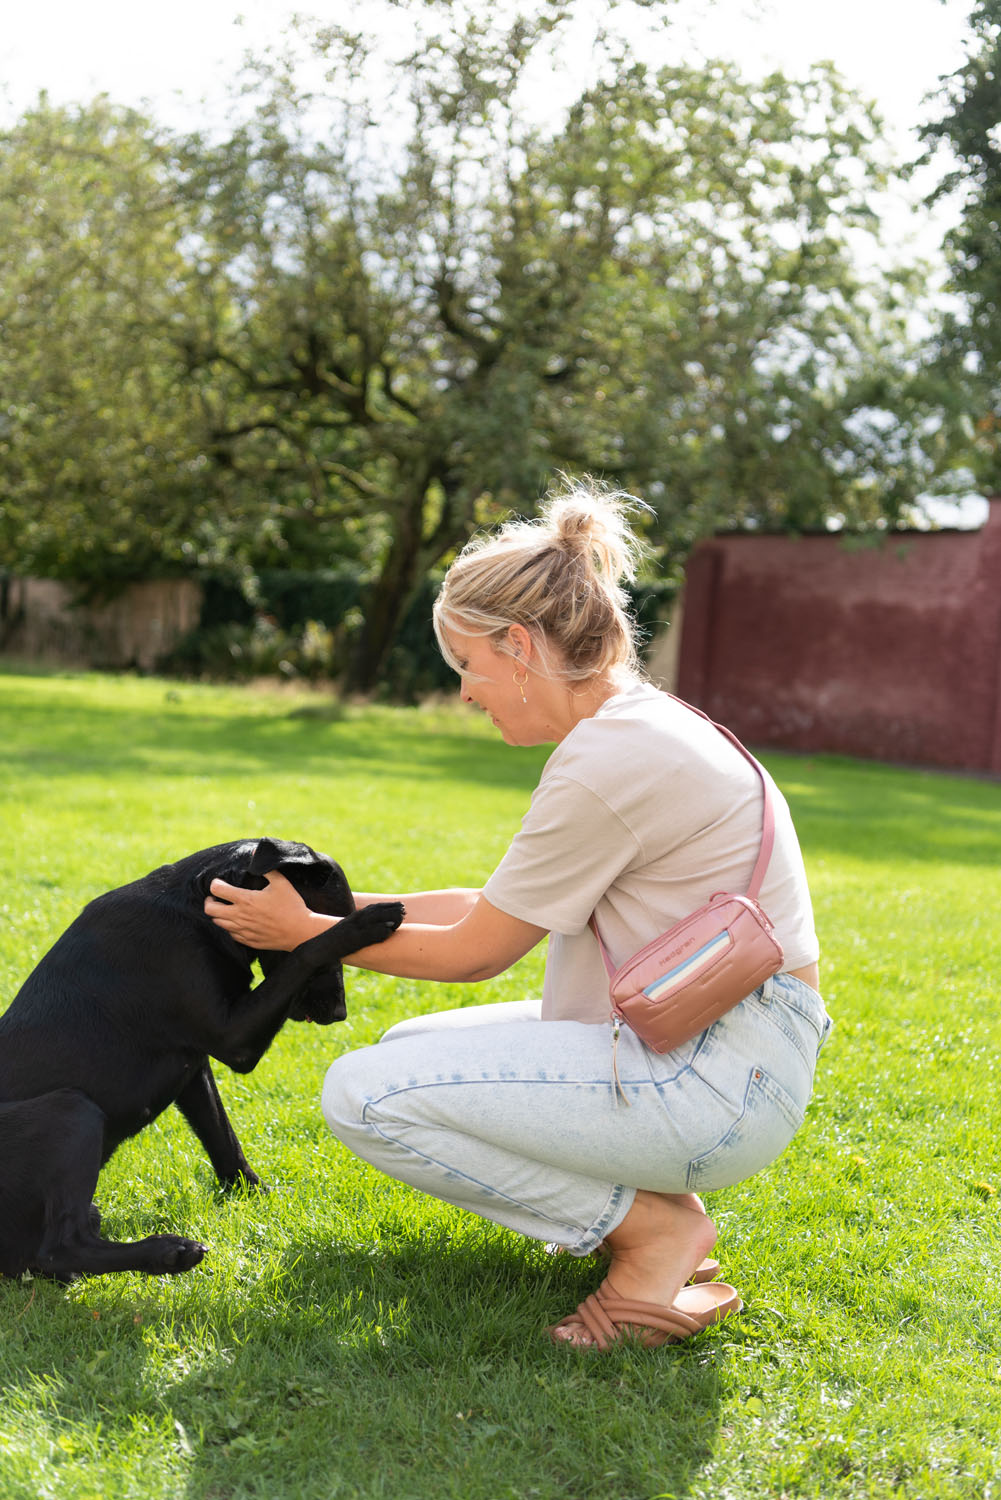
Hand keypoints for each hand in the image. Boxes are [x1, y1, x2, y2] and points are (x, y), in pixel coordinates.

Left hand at [203, 869, 326, 950]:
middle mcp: (240, 916)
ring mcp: (243, 930)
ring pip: (218, 923)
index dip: (215, 884)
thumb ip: (266, 868)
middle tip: (216, 897)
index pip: (217, 890)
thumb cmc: (292, 905)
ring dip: (218, 914)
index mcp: (246, 899)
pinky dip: (229, 926)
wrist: (301, 931)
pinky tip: (237, 921)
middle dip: (210, 901)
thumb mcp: (281, 882)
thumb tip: (255, 853)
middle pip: (210, 909)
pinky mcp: (248, 941)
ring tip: (225, 908)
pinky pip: (230, 934)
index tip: (219, 883)